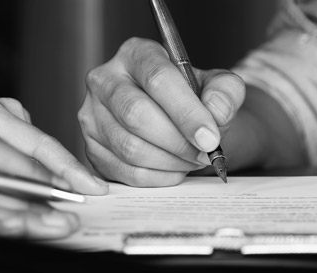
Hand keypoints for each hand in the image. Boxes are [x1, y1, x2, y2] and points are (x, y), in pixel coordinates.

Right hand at [79, 37, 245, 186]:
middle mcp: (105, 80)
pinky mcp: (91, 146)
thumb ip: (225, 91)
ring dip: (170, 161)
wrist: (175, 117)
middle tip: (205, 153)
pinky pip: (125, 171)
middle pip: (136, 114)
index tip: (210, 138)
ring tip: (192, 159)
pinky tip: (174, 168)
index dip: (186, 112)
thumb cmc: (192, 98)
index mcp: (135, 54)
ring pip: (129, 147)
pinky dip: (157, 177)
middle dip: (178, 141)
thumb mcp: (216, 85)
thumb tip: (217, 110)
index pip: (157, 80)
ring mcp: (92, 114)